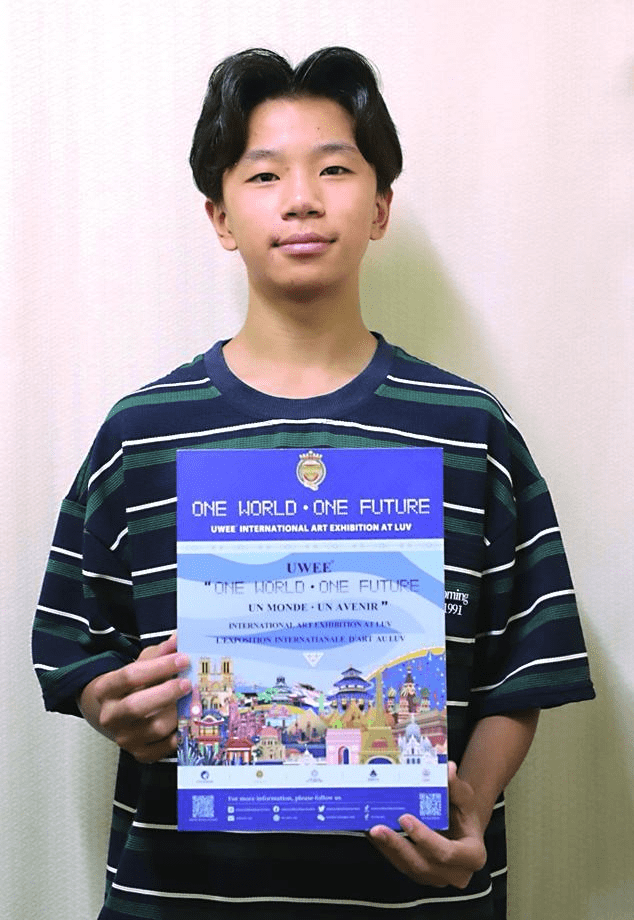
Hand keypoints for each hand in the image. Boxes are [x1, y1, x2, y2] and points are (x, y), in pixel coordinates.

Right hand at [77, 634, 190, 763]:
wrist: (119, 713)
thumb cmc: (134, 685)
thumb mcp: (143, 663)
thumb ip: (160, 652)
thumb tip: (180, 638)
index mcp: (106, 689)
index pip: (130, 676)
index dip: (158, 667)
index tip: (183, 659)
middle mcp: (110, 716)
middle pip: (136, 706)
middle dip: (166, 694)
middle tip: (188, 683)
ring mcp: (124, 738)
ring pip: (154, 728)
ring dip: (177, 713)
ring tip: (193, 700)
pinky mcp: (140, 754)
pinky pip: (164, 748)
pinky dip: (180, 734)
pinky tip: (190, 720)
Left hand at [368, 762, 486, 888]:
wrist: (461, 827)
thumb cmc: (464, 813)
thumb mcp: (465, 798)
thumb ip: (457, 786)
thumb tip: (449, 769)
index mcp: (473, 855)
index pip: (448, 853)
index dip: (425, 839)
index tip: (405, 819)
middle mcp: (456, 873)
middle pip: (423, 864)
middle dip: (398, 846)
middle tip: (377, 828)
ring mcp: (436, 876)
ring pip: (408, 867)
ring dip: (387, 849)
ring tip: (370, 829)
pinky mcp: (419, 873)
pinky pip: (399, 864)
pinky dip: (385, 849)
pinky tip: (371, 833)